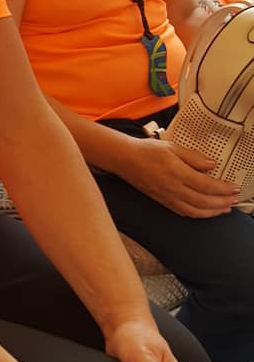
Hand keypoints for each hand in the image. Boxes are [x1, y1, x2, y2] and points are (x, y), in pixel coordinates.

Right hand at [118, 137, 238, 217]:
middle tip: (236, 199)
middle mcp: (173, 188)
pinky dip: (199, 214)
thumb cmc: (146, 151)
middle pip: (204, 201)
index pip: (207, 185)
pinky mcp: (163, 202)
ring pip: (196, 211)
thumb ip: (194, 157)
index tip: (235, 188)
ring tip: (226, 208)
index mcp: (177, 173)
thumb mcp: (172, 147)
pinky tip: (205, 211)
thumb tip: (212, 164)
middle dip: (223, 202)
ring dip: (213, 212)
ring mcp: (168, 197)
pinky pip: (184, 213)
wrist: (124, 159)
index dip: (224, 189)